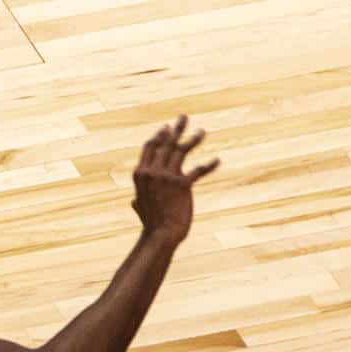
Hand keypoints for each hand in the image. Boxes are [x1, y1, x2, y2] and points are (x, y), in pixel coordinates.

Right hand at [131, 115, 218, 244]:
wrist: (161, 234)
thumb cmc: (151, 223)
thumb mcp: (140, 207)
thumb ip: (138, 200)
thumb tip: (134, 202)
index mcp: (140, 173)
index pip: (150, 147)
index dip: (159, 136)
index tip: (166, 128)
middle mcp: (152, 171)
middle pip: (166, 143)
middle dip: (176, 129)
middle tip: (184, 117)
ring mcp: (167, 176)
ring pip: (181, 151)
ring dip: (193, 140)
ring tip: (202, 132)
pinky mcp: (182, 184)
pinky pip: (198, 170)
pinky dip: (209, 165)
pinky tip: (217, 160)